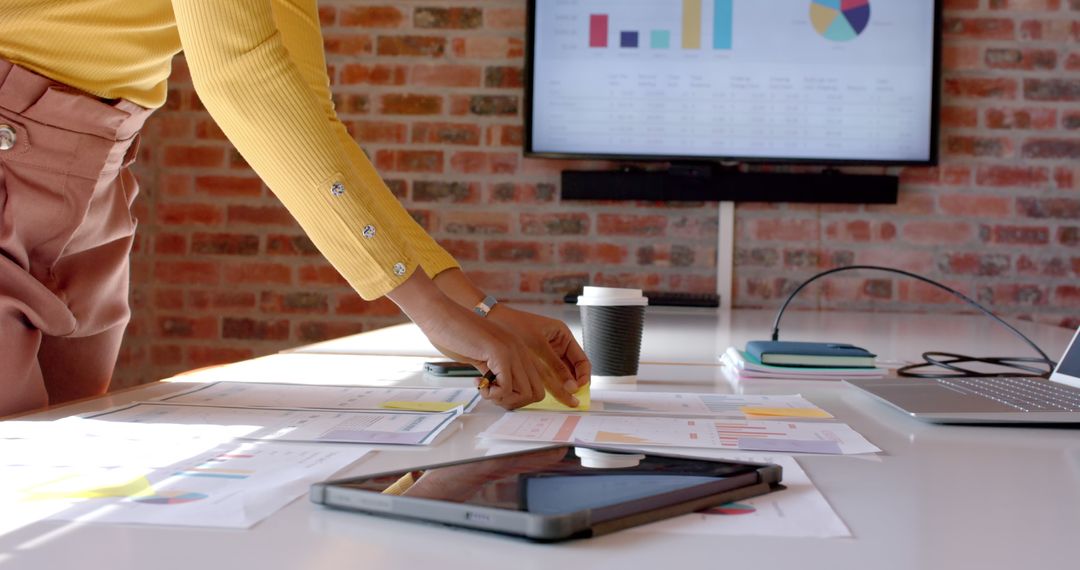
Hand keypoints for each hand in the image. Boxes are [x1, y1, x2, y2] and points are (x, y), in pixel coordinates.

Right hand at [386, 271, 547, 409]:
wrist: (440, 314)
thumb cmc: (455, 334)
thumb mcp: (484, 356)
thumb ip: (497, 372)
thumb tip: (502, 394)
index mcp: (520, 350)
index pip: (536, 387)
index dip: (516, 397)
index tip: (496, 391)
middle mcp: (521, 349)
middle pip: (536, 394)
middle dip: (512, 402)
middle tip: (490, 393)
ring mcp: (512, 350)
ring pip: (525, 394)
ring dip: (501, 399)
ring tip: (483, 388)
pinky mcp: (499, 352)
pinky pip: (506, 388)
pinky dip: (491, 394)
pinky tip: (476, 381)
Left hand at [487, 306, 590, 407]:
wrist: (491, 320)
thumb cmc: (514, 324)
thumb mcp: (538, 345)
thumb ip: (556, 367)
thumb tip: (572, 387)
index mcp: (562, 335)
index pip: (582, 360)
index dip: (584, 375)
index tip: (580, 388)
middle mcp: (557, 345)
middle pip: (572, 371)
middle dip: (573, 385)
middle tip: (573, 399)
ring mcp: (546, 355)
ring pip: (560, 376)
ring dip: (561, 387)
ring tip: (564, 400)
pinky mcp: (535, 363)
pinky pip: (547, 377)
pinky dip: (548, 386)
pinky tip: (547, 395)